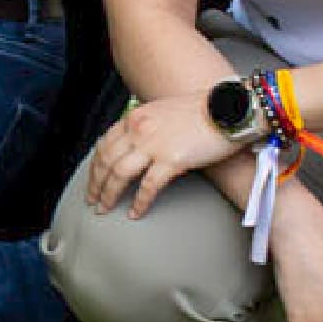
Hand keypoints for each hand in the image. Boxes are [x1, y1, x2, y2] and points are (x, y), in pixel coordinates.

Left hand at [81, 88, 252, 215]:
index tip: (93, 178)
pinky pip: (148, 186)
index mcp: (135, 117)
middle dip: (95, 184)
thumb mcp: (163, 111)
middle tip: (92, 200)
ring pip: (119, 174)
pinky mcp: (172, 159)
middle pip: (106, 161)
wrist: (230, 108)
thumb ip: (146, 125)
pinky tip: (135, 213)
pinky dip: (139, 202)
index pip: (104, 144)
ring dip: (109, 195)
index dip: (95, 165)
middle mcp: (139, 129)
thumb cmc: (204, 110)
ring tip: (105, 209)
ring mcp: (153, 144)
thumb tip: (137, 144)